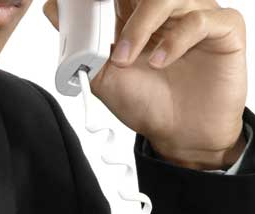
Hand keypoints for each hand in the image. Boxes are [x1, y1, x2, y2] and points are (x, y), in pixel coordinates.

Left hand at [43, 0, 246, 169]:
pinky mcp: (223, 29)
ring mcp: (197, 15)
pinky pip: (200, 18)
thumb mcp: (105, 78)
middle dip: (118, 1)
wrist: (180, 136)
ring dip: (141, 25)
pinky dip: (175, 39)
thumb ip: (81, 46)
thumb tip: (52, 10)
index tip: (86, 7)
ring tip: (127, 59)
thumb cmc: (148, 105)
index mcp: (140, 14)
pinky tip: (160, 63)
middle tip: (102, 20)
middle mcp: (169, 9)